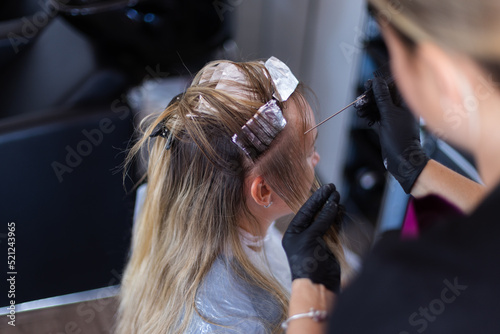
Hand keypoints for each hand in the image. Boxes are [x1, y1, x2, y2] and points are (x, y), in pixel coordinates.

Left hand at [282, 184, 340, 292]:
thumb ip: (321, 220)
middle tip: (333, 189)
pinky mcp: (328, 244)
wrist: (318, 285)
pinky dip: (338, 219)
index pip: (305, 210)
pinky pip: (333, 227)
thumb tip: (333, 204)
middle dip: (324, 201)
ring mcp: (317, 239)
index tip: (327, 188)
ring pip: (325, 219)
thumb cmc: (308, 262)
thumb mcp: (311, 238)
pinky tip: (342, 210)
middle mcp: (304, 234)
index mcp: (293, 232)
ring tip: (338, 197)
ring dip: (332, 208)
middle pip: (315, 212)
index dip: (316, 198)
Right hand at [359, 77, 428, 192]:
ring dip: (368, 106)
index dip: (381, 84)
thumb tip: (377, 81)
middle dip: (371, 96)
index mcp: (406, 103)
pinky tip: (362, 115)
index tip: (369, 84)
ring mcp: (393, 118)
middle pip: (384, 96)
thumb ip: (382, 97)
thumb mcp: (389, 114)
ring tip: (359, 109)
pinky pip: (376, 116)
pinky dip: (369, 115)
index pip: (393, 86)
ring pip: (378, 106)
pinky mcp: (387, 126)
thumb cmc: (400, 137)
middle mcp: (400, 109)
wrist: (402, 159)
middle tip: (361, 98)